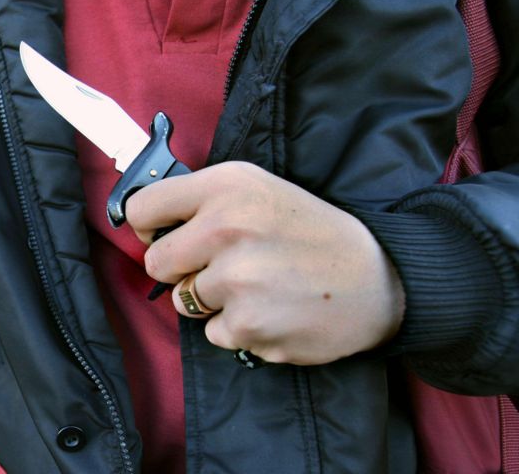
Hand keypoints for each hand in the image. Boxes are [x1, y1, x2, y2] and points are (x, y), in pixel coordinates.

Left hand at [126, 161, 404, 365]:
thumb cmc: (309, 232)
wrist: (379, 279)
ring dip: (211, 300)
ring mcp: (237, 280)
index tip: (165, 233)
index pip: (142, 208)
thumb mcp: (257, 188)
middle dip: (181, 268)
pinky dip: (237, 328)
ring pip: (183, 301)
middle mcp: (227, 227)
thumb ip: (200, 198)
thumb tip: (140, 219)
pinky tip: (271, 310)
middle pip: (155, 262)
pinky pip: (212, 333)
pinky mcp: (248, 326)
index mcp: (226, 186)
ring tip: (257, 285)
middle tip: (222, 264)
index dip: (149, 226)